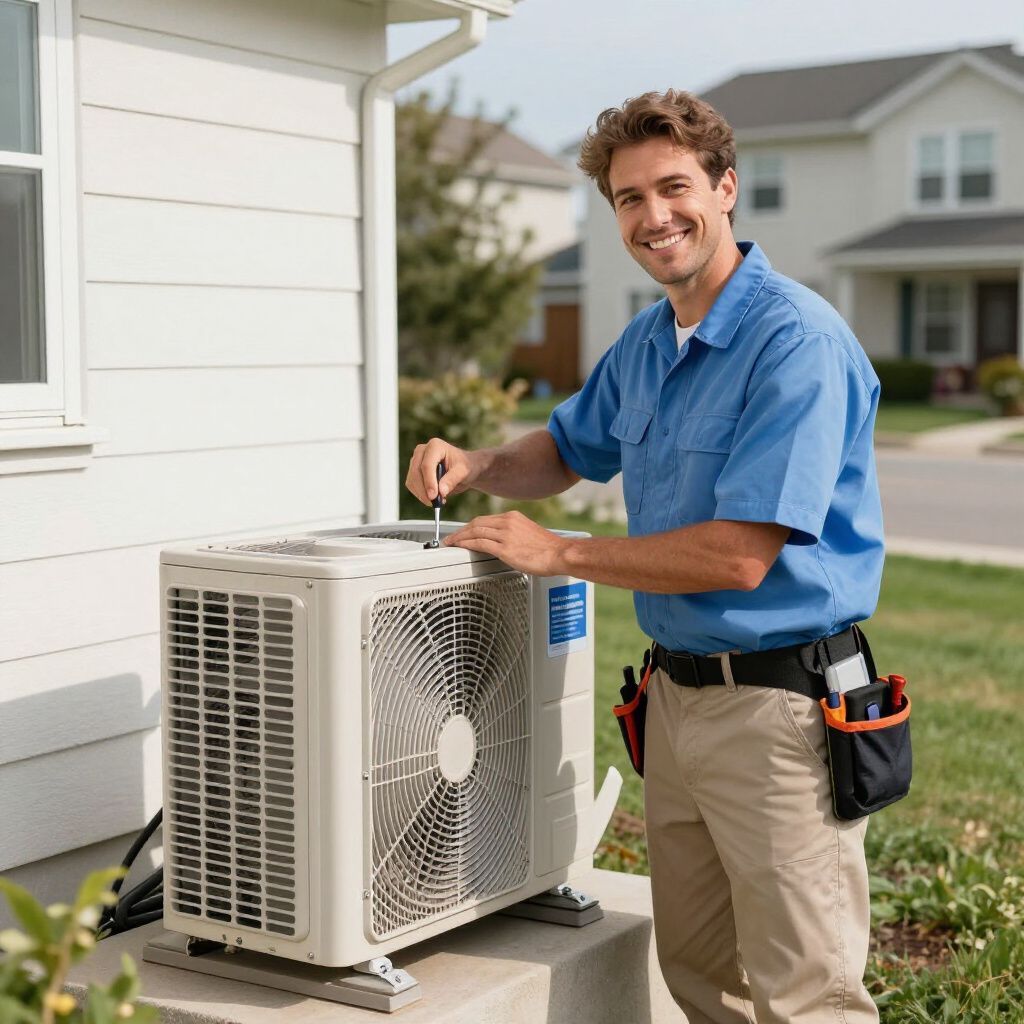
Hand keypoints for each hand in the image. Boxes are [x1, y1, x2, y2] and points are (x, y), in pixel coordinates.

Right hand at [405, 437, 476, 506]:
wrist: (463, 469)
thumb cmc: (464, 466)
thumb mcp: (463, 472)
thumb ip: (452, 480)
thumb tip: (441, 492)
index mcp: (435, 446)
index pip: (427, 465)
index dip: (429, 482)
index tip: (433, 496)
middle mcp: (422, 451)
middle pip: (416, 473)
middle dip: (424, 490)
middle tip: (434, 503)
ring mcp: (416, 461)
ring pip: (412, 481)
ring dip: (422, 494)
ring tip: (438, 501)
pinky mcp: (413, 471)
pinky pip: (412, 485)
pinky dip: (420, 494)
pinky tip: (434, 498)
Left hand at [444, 511, 569, 576]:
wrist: (560, 553)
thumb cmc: (549, 549)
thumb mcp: (528, 534)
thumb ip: (513, 534)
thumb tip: (501, 543)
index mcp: (513, 517)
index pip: (485, 520)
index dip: (470, 526)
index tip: (463, 532)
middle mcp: (508, 522)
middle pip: (476, 523)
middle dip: (461, 531)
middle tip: (451, 538)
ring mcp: (506, 534)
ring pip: (475, 532)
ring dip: (460, 537)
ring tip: (451, 543)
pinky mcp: (505, 548)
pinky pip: (480, 543)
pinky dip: (466, 544)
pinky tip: (460, 547)